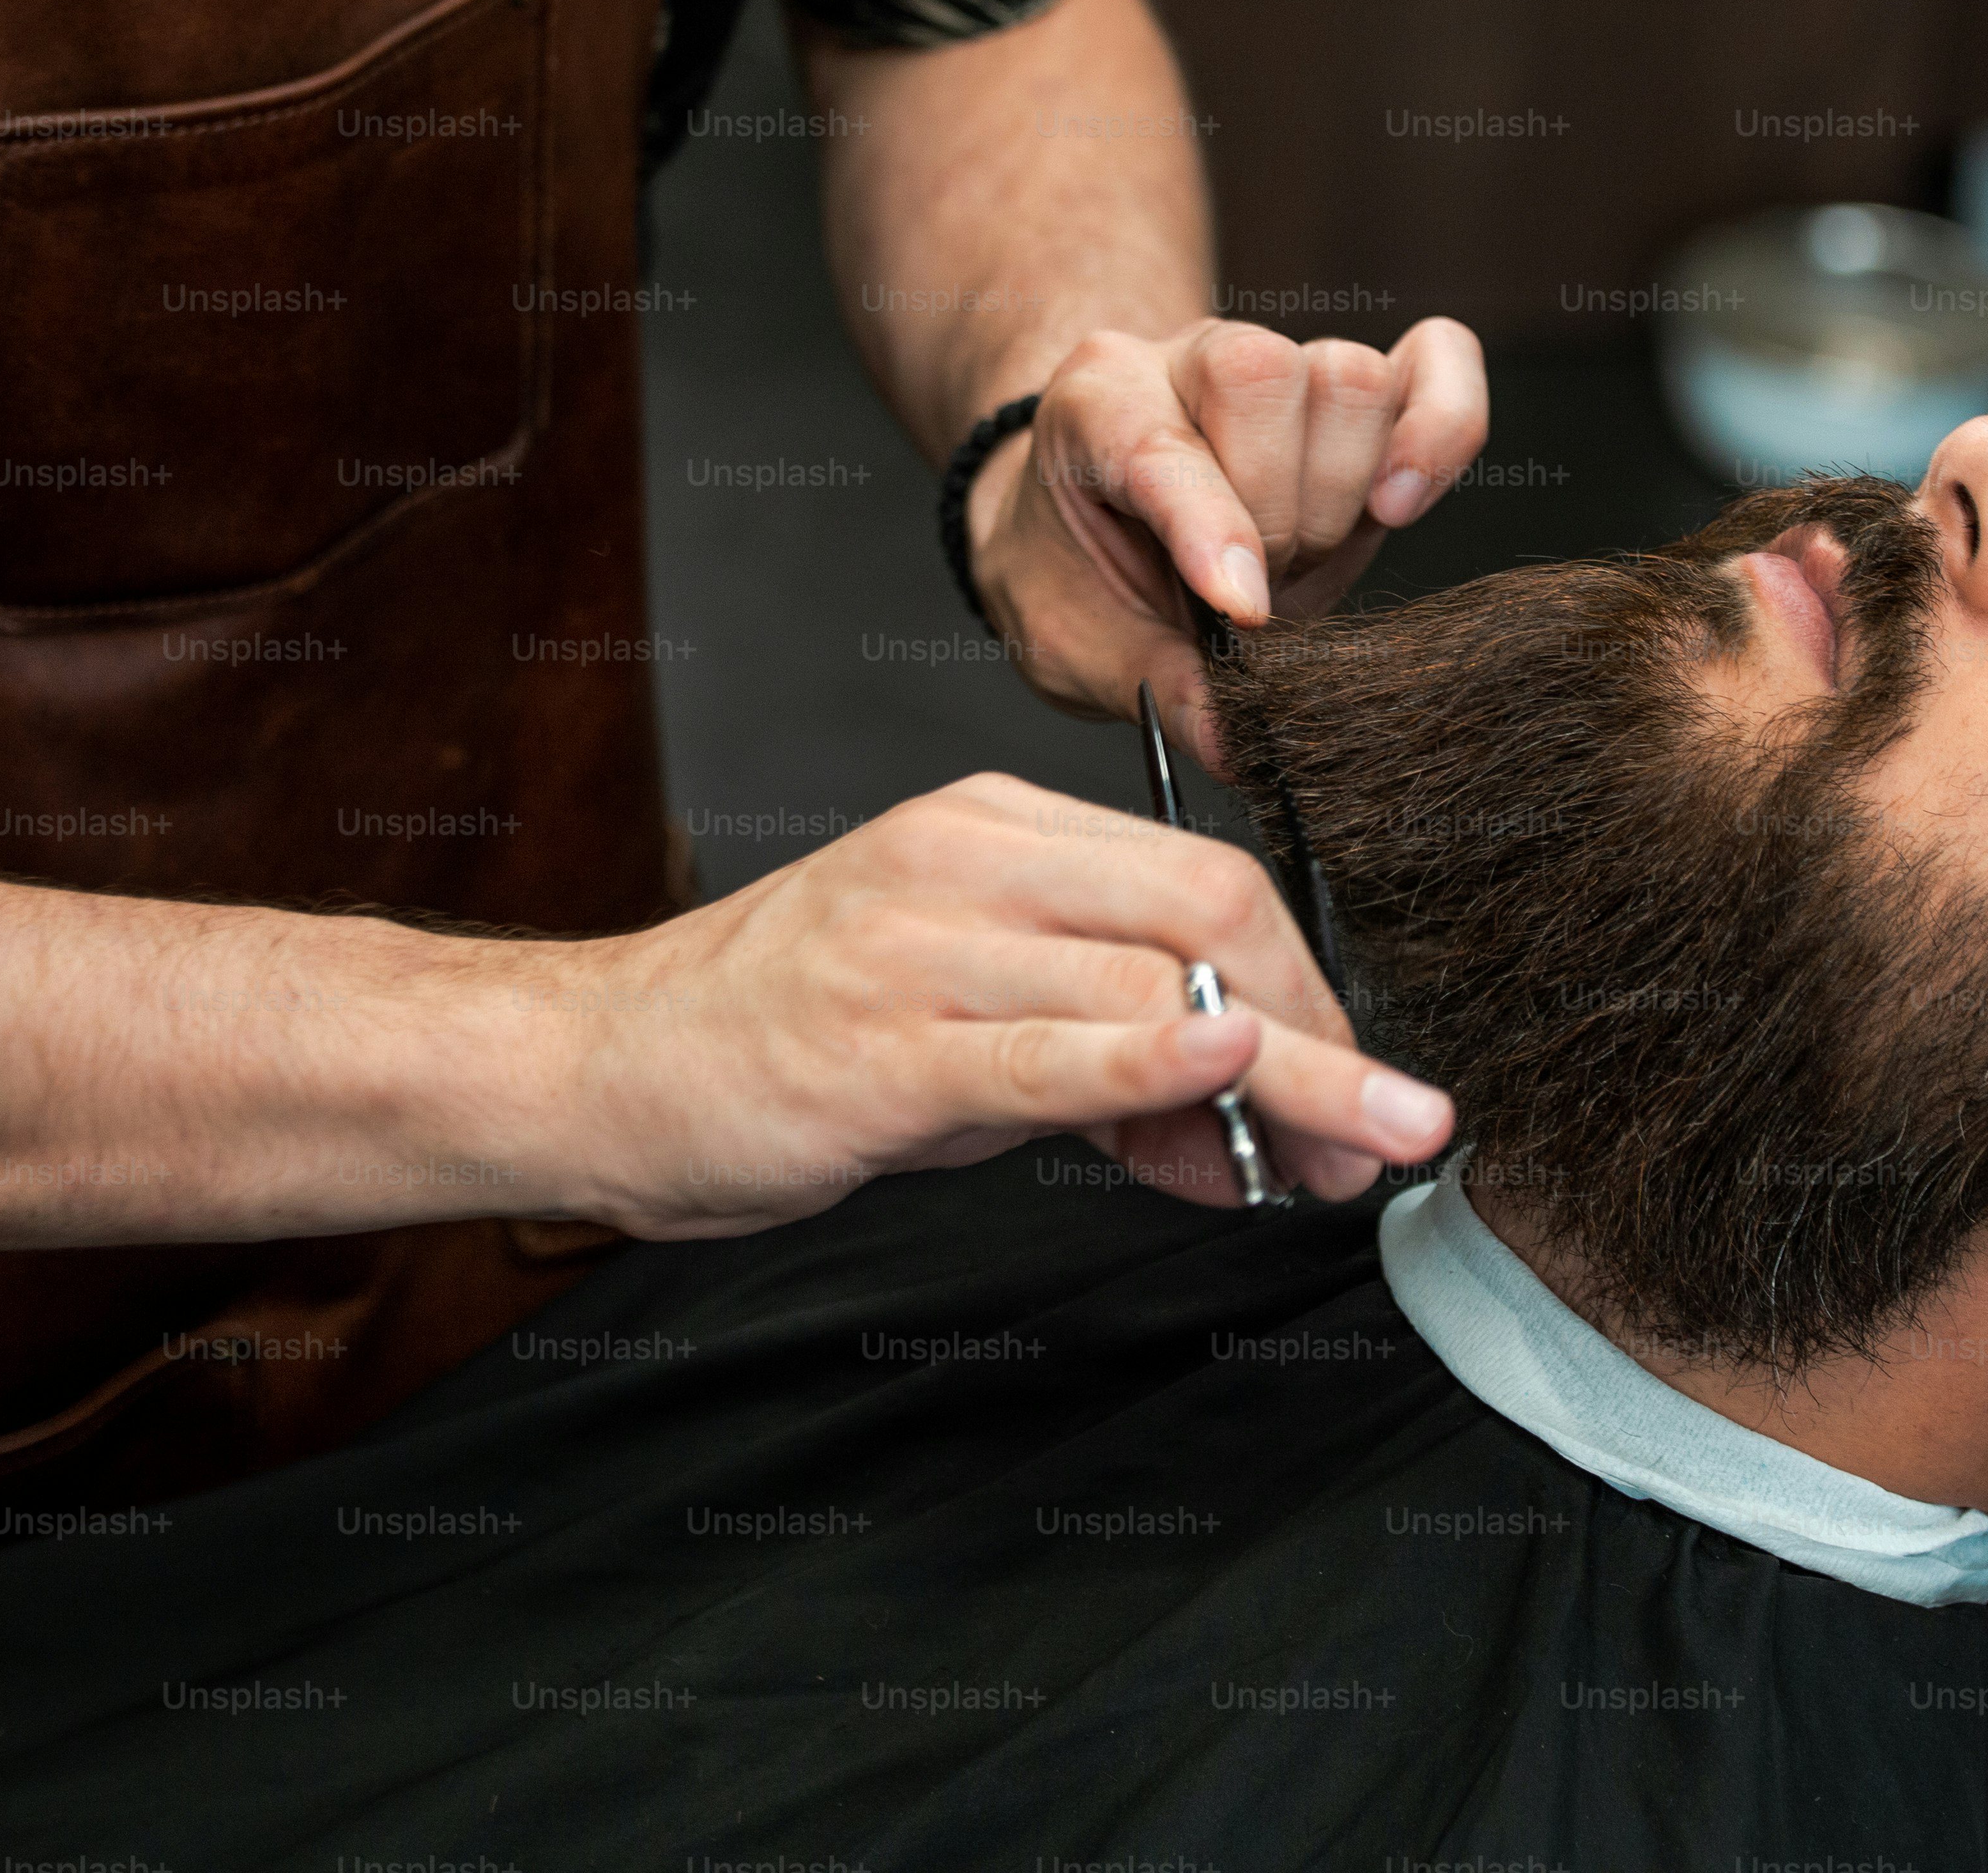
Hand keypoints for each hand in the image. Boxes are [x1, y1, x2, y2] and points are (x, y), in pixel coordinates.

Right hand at [540, 775, 1452, 1232]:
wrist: (598, 1066)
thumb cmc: (789, 1040)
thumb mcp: (968, 1020)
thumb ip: (1111, 1052)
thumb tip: (1263, 1121)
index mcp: (994, 828)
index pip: (1206, 874)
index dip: (1312, 985)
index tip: (1360, 1083)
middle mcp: (965, 862)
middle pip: (1208, 904)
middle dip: (1326, 1027)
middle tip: (1389, 1130)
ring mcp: (917, 948)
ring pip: (1151, 974)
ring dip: (1286, 1075)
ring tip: (1351, 1158)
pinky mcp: (876, 1048)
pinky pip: (1041, 1047)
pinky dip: (1147, 1055)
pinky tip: (1228, 1064)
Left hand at [967, 316, 1486, 765]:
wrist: (1090, 522)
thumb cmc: (1076, 569)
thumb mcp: (1076, 642)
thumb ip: (1156, 683)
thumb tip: (1235, 745)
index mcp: (1096, 403)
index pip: (1163, 443)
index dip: (1213, 529)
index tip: (1245, 610)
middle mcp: (1190, 359)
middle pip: (1266, 377)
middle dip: (1277, 513)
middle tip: (1257, 590)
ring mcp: (1282, 361)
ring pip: (1351, 378)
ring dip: (1341, 494)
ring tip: (1297, 559)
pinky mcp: (1358, 386)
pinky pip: (1440, 356)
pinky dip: (1444, 425)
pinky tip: (1401, 501)